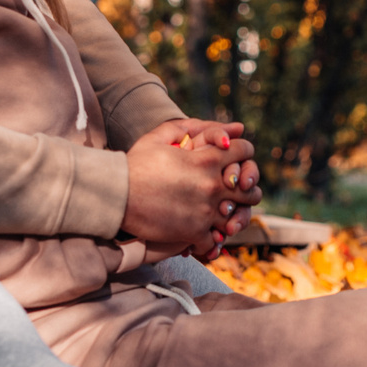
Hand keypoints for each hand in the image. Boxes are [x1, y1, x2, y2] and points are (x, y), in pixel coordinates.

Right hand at [122, 120, 260, 252]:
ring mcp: (205, 211)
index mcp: (207, 159)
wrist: (115, 195)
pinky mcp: (193, 232)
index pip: (245, 151)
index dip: (244, 152)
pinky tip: (204, 234)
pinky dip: (211, 238)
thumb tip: (232, 128)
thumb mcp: (160, 137)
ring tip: (224, 214)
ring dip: (234, 215)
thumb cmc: (135, 164)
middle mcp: (212, 185)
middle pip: (250, 189)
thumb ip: (193, 127)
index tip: (238, 158)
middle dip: (246, 188)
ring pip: (239, 217)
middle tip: (237, 190)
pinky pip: (215, 239)